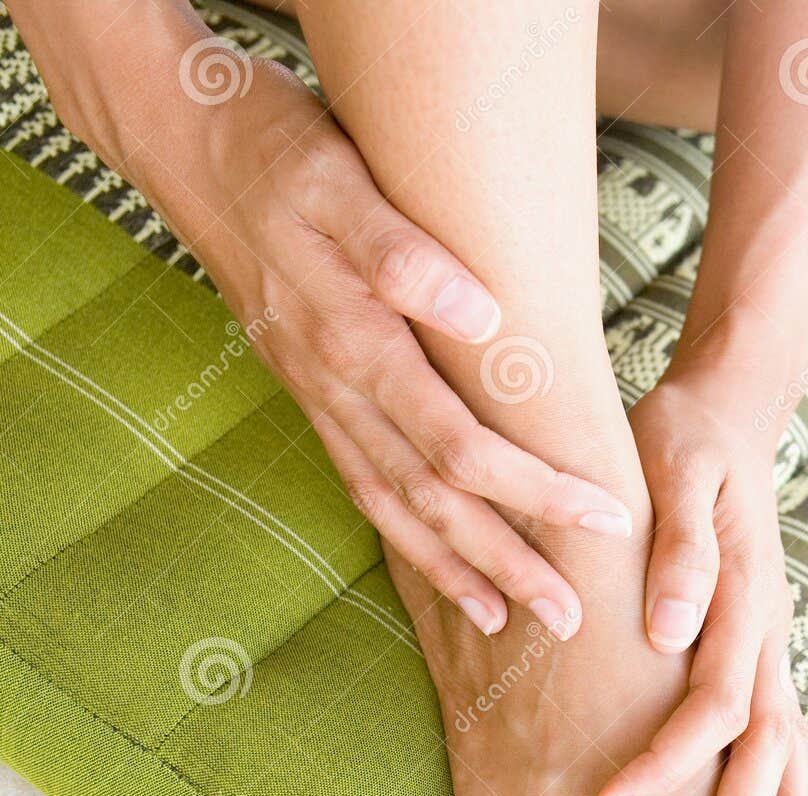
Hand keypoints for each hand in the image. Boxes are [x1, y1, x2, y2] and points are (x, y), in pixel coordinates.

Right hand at [146, 56, 630, 635]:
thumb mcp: (336, 177)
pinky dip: (408, 539)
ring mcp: (321, 399)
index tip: (606, 516)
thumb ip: (401, 252)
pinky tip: (443, 567)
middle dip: (507, 563)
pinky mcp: (314, 396)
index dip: (535, 489)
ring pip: (394, 509)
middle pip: (434, 501)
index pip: (461, 444)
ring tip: (510, 622)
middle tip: (571, 620)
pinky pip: (364, 487)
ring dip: (456, 571)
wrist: (185, 144)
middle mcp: (337, 389)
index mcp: (355, 344)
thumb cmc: (273, 149)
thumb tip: (480, 315)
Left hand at [590, 374, 807, 795]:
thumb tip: (672, 630)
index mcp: (744, 600)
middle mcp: (769, 635)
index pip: (711, 706)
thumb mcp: (674, 471)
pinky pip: (782, 738)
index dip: (664, 764)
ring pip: (785, 752)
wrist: (729, 415)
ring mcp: (774, 649)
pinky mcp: (763, 654)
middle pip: (760, 750)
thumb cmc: (685, 442)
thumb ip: (680, 550)